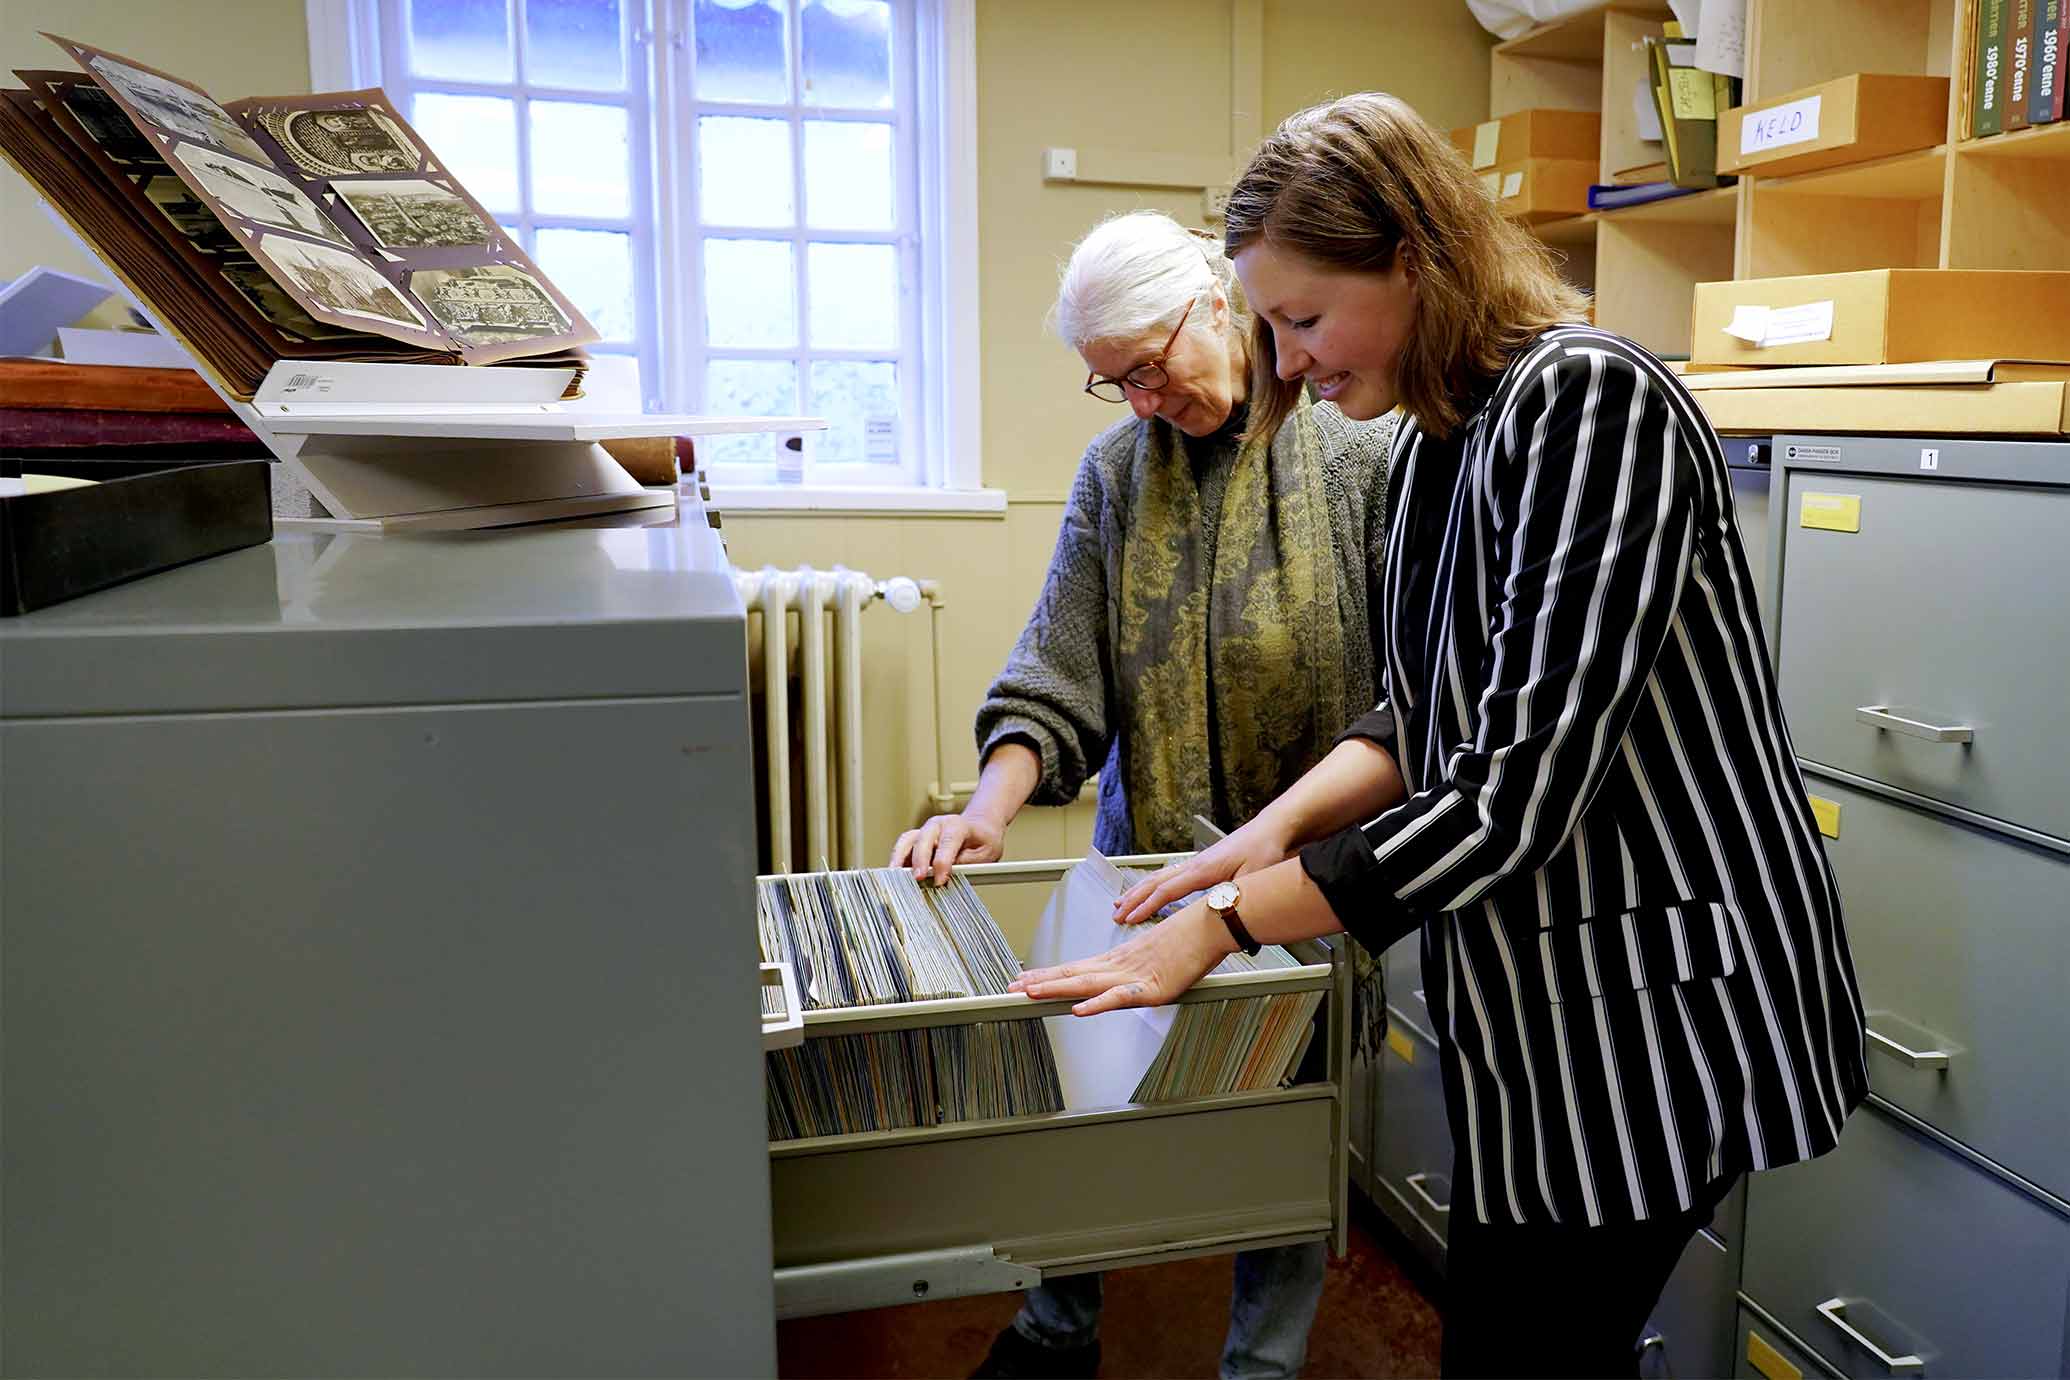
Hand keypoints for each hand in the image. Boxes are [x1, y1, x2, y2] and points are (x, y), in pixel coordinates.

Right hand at [891, 811, 1005, 884]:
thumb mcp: (988, 852)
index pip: (948, 842)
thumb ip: (969, 862)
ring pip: (907, 840)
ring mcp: (925, 831)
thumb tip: (950, 874)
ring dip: (900, 858)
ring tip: (895, 876)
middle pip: (924, 839)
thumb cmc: (983, 840)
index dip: (942, 862)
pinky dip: (897, 860)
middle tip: (918, 878)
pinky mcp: (916, 840)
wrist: (979, 828)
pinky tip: (894, 875)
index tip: (940, 880)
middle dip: (919, 859)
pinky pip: (902, 848)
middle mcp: (938, 825)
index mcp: (958, 825)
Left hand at [1009, 899, 1232, 1014]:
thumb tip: (1126, 980)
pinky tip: (1080, 1009)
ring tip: (1029, 992)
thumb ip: (1139, 971)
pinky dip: (1098, 1004)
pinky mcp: (1152, 988)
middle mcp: (1120, 966)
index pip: (1076, 968)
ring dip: (1056, 988)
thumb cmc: (1190, 939)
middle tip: (1010, 988)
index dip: (1048, 975)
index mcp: (1120, 960)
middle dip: (1040, 982)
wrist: (1212, 925)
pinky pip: (1120, 998)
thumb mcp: (1156, 957)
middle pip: (1073, 975)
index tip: (1023, 978)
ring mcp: (1134, 976)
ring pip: (1087, 983)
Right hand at [1112, 816, 1293, 925]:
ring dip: (1139, 891)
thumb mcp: (1253, 879)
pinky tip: (1150, 890)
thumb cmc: (1264, 849)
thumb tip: (1223, 918)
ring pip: (1159, 877)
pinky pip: (1169, 876)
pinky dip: (1153, 885)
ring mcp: (1196, 862)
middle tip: (1116, 914)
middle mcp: (1194, 864)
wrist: (1271, 828)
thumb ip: (1236, 898)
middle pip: (1155, 882)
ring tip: (1123, 903)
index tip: (1131, 918)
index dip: (1147, 906)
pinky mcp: (1202, 863)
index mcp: (1203, 870)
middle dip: (1133, 899)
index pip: (1167, 891)